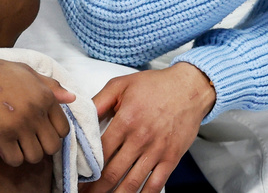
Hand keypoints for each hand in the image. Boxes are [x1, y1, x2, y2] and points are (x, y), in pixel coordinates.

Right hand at [0, 51, 73, 166]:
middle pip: (52, 147)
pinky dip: (10, 157)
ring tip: (15, 143)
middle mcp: (36, 110)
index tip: (39, 131)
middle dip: (41, 147)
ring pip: (35, 156)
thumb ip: (50, 86)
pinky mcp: (1, 134)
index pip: (63, 129)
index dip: (52, 134)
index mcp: (45, 95)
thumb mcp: (25, 71)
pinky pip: (15, 159)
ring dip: (25, 154)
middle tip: (27, 140)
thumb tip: (72, 99)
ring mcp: (20, 123)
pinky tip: (3, 145)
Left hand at [82, 63, 213, 192]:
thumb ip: (99, 101)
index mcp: (125, 120)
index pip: (100, 152)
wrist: (190, 88)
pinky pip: (155, 184)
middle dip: (96, 189)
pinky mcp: (171, 158)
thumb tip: (80, 115)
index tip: (78, 179)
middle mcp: (140, 139)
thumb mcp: (121, 85)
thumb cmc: (154, 85)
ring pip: (131, 183)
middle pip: (112, 173)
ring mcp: (157, 151)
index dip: (87, 169)